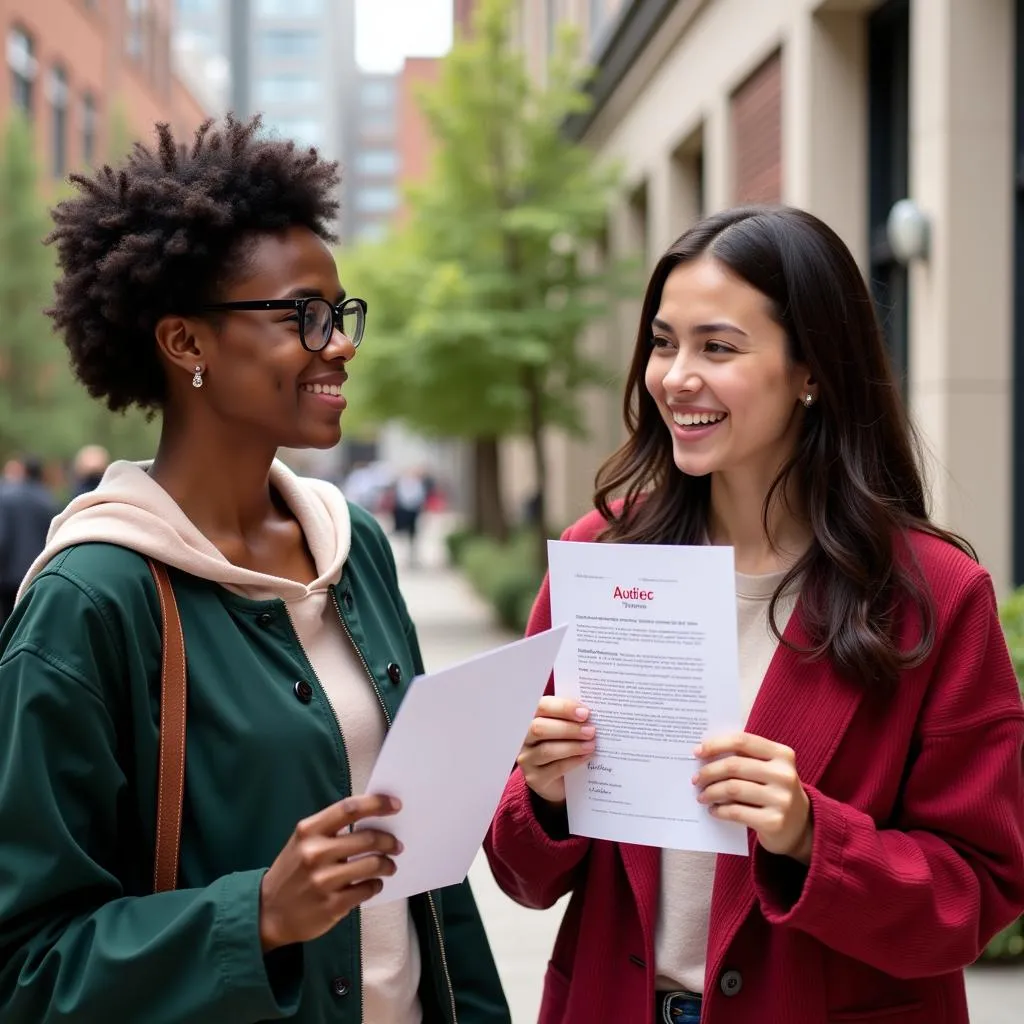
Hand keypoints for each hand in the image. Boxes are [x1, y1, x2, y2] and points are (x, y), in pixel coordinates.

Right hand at [259, 794, 402, 951]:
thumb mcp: (303, 842)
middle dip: (389, 841)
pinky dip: (375, 885)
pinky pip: (367, 889)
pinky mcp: (331, 905)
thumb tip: (374, 819)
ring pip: (372, 864)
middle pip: (367, 838)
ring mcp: (323, 881)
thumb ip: (332, 829)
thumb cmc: (293, 871)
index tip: (396, 804)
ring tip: (389, 866)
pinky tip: (373, 884)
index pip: (349, 808)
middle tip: (396, 844)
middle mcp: (315, 853)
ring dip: (387, 864)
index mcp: (308, 830)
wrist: (267, 912)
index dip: (377, 804)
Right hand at [516, 696, 595, 805]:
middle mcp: (524, 737)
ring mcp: (527, 759)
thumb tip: (590, 713)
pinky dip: (573, 761)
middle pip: (539, 728)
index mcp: (532, 717)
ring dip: (572, 746)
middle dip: (568, 728)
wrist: (564, 779)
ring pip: (546, 750)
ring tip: (591, 744)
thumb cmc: (566, 745)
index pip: (542, 707)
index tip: (584, 712)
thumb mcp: (567, 728)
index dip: (563, 707)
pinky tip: (586, 757)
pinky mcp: (535, 778)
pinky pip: (555, 768)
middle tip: (591, 730)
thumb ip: (574, 718)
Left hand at [693, 732, 812, 863]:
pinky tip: (713, 810)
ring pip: (732, 789)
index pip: (742, 741)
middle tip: (696, 779)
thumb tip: (704, 753)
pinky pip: (736, 812)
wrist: (800, 827)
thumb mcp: (769, 769)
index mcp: (783, 754)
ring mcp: (781, 799)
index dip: (716, 744)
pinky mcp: (774, 822)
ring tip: (702, 795)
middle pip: (734, 766)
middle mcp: (784, 775)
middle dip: (709, 772)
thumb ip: (745, 757)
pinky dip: (719, 810)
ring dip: (711, 792)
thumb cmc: (774, 790)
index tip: (697, 752)